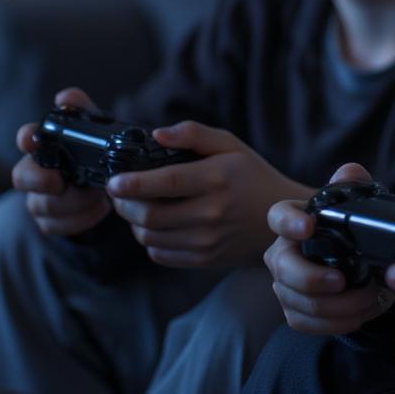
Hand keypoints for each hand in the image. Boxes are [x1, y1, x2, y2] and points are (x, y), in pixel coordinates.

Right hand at [12, 86, 111, 236]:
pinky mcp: (50, 222)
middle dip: (40, 180)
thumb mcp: (94, 131)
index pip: (27, 138)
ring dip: (73, 201)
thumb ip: (84, 112)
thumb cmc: (93, 155)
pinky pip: (57, 226)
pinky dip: (81, 219)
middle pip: (22, 176)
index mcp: (45, 146)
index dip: (27, 138)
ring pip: (42, 205)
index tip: (31, 139)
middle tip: (60, 181)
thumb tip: (65, 96)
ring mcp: (39, 199)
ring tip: (99, 195)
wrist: (103, 190)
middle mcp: (34, 172)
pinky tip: (100, 209)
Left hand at [106, 120, 310, 267]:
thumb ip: (193, 134)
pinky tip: (157, 225)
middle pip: (149, 216)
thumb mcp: (231, 145)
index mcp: (217, 178)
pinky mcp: (204, 259)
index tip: (113, 181)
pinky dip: (150, 240)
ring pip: (150, 237)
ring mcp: (207, 240)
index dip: (133, 183)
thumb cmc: (253, 176)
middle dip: (125, 205)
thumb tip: (157, 135)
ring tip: (137, 207)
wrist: (281, 221)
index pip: (165, 183)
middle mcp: (211, 212)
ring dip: (134, 223)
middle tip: (119, 193)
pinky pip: (160, 254)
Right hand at [265, 163, 394, 334]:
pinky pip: (301, 322)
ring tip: (366, 299)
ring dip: (333, 306)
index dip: (289, 223)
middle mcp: (282, 252)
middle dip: (311, 278)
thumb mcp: (355, 202)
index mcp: (294, 220)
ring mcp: (284, 283)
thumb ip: (353, 183)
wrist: (355, 258)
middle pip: (283, 268)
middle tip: (343, 281)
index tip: (309, 227)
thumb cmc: (349, 227)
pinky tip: (356, 317)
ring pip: (295, 300)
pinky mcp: (292, 308)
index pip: (279, 216)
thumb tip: (350, 172)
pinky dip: (330, 324)